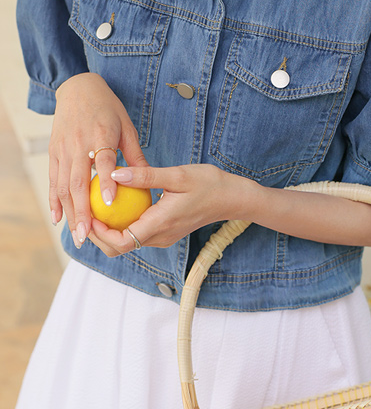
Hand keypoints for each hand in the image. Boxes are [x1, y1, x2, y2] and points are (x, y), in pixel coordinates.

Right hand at [49, 72, 147, 248]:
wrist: (79, 90)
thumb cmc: (109, 109)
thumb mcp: (128, 128)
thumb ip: (135, 155)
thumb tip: (149, 181)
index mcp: (102, 134)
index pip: (104, 161)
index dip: (107, 182)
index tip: (111, 204)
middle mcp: (79, 143)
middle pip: (78, 181)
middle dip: (82, 211)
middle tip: (88, 235)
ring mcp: (63, 149)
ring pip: (63, 185)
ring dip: (68, 212)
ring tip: (77, 234)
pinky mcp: (54, 152)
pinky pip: (53, 180)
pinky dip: (54, 200)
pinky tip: (58, 218)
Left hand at [89, 163, 253, 255]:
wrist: (233, 198)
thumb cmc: (209, 184)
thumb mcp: (178, 175)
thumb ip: (146, 176)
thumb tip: (115, 173)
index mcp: (161, 224)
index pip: (121, 241)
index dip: (100, 234)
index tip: (89, 215)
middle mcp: (161, 236)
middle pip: (120, 247)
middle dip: (99, 235)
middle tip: (87, 211)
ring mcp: (165, 236)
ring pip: (128, 242)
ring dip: (110, 230)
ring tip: (99, 206)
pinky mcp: (168, 231)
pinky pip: (139, 234)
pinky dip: (125, 224)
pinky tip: (121, 205)